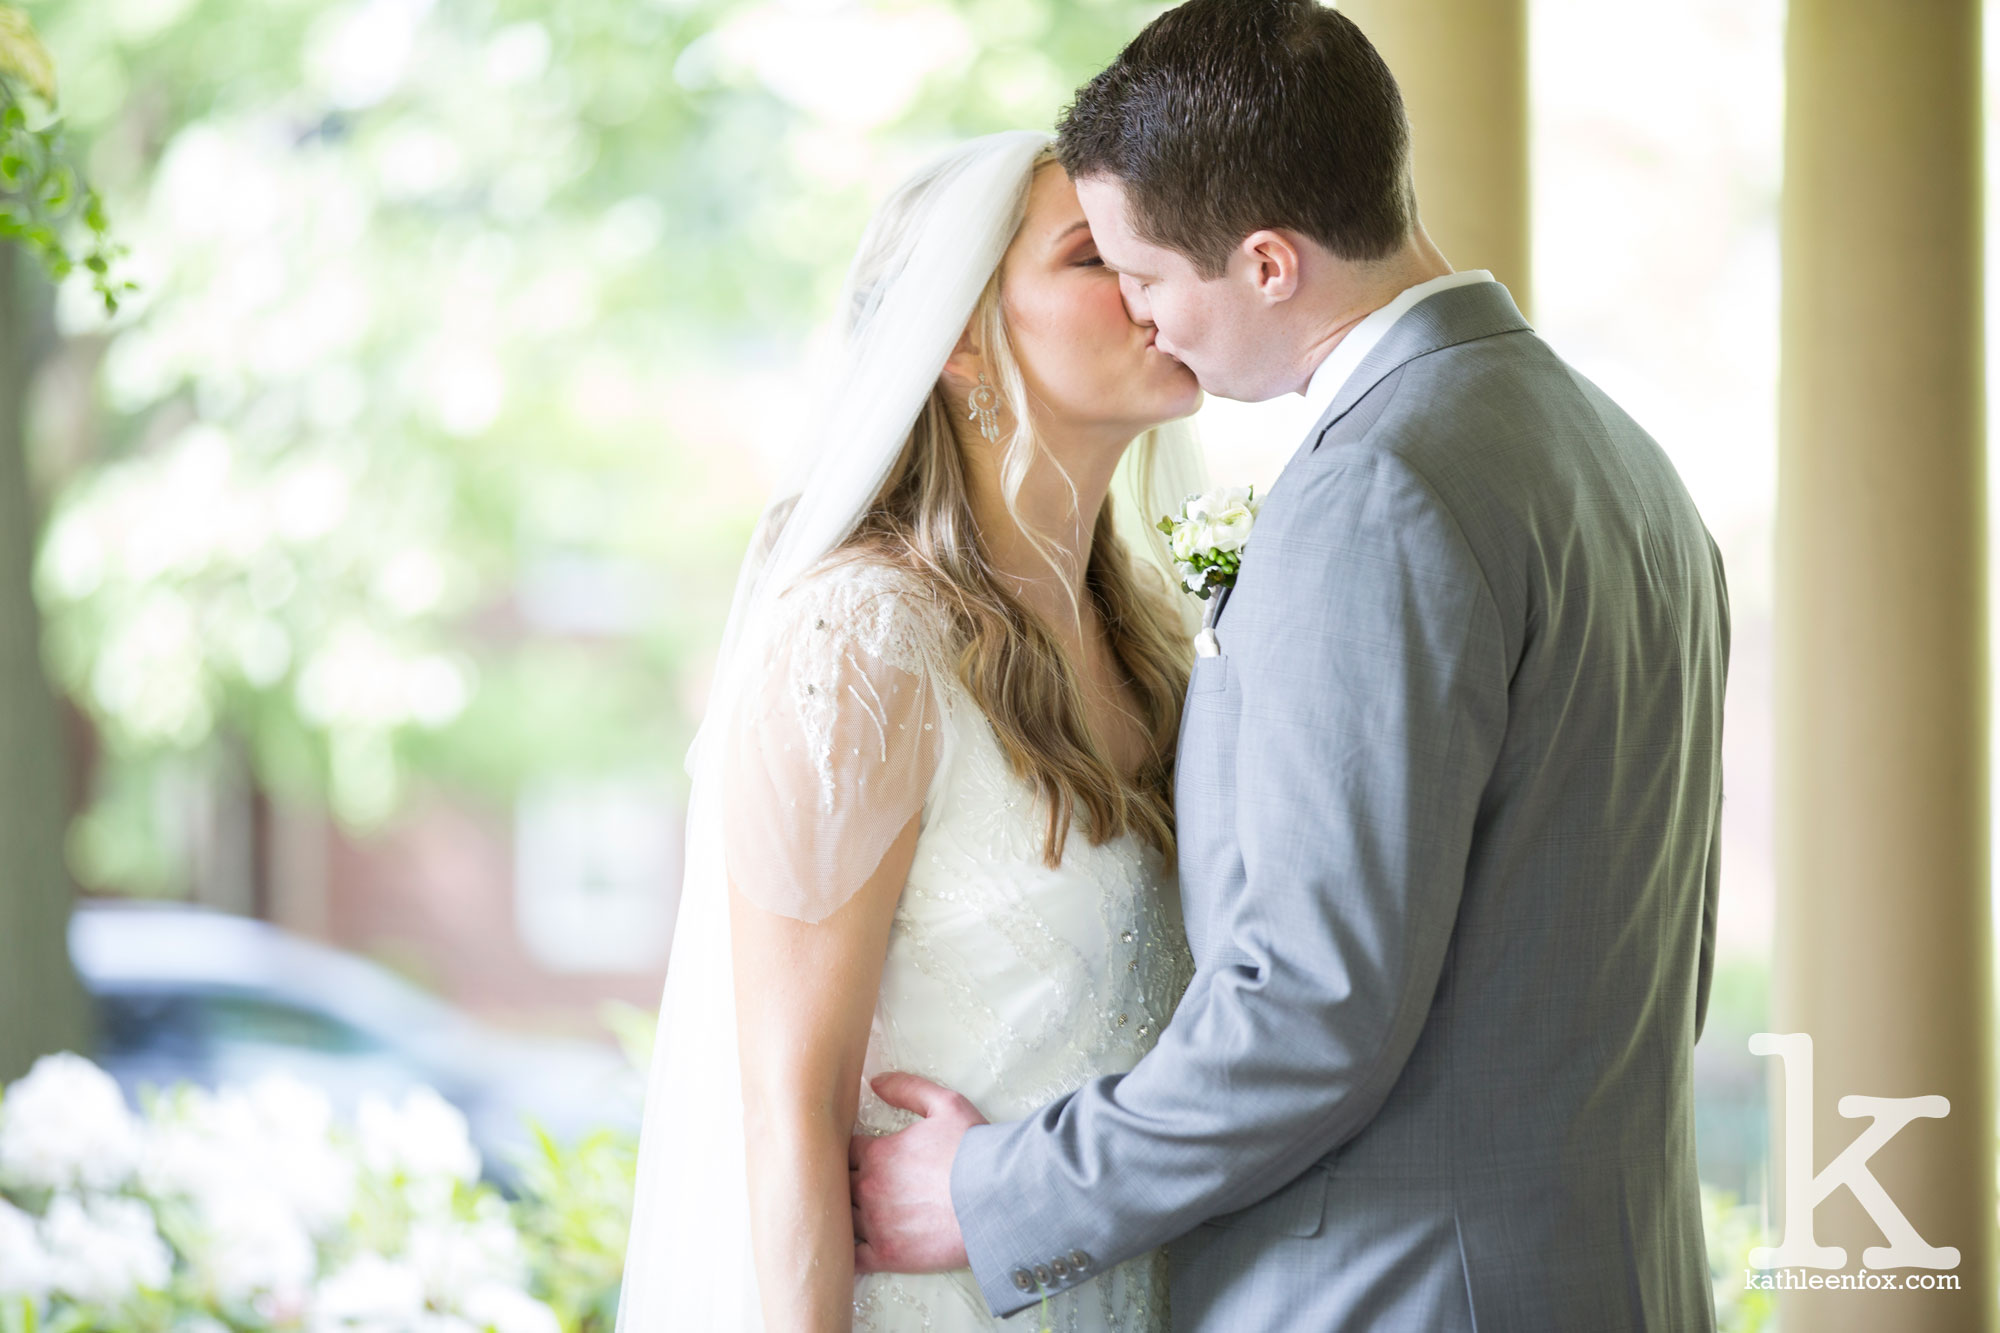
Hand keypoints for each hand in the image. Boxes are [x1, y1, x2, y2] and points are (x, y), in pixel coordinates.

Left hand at [849, 1072, 984, 1274]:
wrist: (998, 1198)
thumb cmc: (974, 1151)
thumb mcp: (945, 1104)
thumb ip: (907, 1089)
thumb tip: (875, 1081)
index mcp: (878, 1153)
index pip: (845, 1150)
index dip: (852, 1152)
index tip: (859, 1156)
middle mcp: (869, 1188)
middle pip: (838, 1184)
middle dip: (845, 1182)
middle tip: (856, 1184)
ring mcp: (876, 1224)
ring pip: (841, 1219)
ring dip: (844, 1215)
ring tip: (851, 1215)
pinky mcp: (887, 1255)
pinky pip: (852, 1258)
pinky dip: (847, 1254)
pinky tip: (850, 1249)